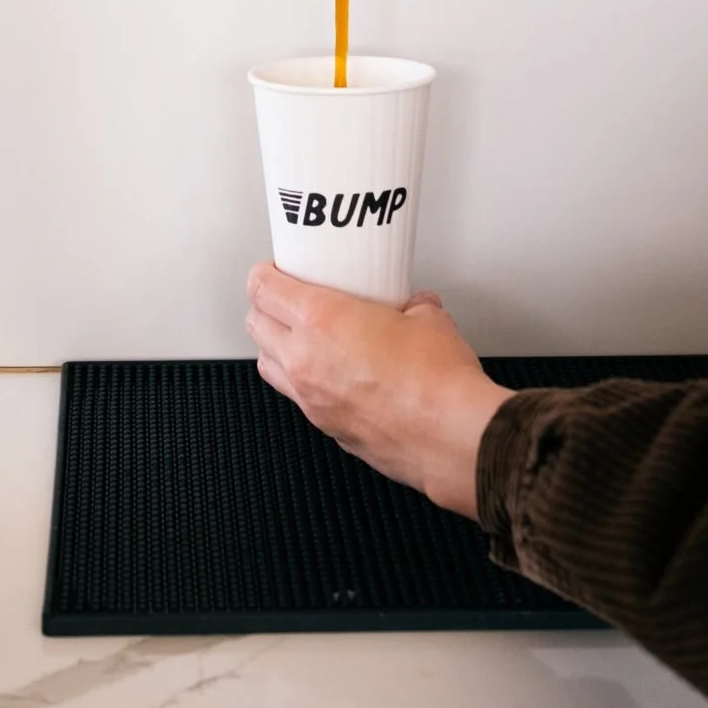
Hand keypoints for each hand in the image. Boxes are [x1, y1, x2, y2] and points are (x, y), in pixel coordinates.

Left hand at [245, 263, 508, 521]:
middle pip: (255, 325)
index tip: (273, 270)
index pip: (263, 289)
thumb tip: (417, 306)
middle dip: (265, 308)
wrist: (452, 437)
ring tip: (301, 338)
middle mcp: (305, 360)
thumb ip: (413, 306)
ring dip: (276, 347)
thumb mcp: (428, 318)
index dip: (263, 274)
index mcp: (322, 321)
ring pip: (267, 364)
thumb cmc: (437, 381)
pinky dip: (303, 382)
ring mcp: (311, 399)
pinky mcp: (326, 428)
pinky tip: (332, 376)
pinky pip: (297, 398)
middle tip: (286, 299)